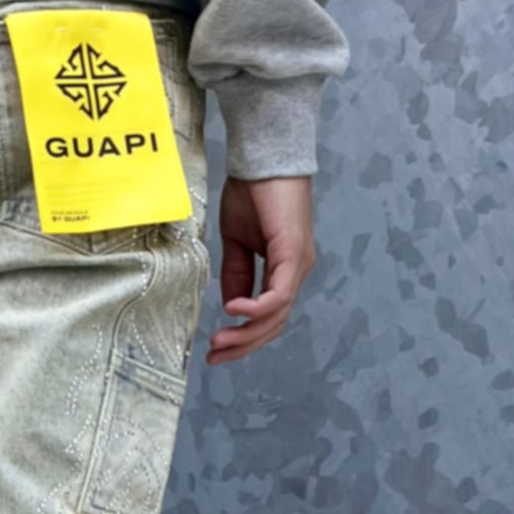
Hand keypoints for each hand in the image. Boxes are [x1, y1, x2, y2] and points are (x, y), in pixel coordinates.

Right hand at [207, 175, 316, 364]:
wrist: (262, 156)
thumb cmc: (252, 191)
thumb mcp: (236, 242)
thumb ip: (236, 274)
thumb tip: (231, 305)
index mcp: (285, 269)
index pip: (269, 316)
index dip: (244, 337)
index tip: (216, 348)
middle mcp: (296, 271)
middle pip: (275, 324)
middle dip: (244, 345)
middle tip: (216, 357)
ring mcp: (298, 264)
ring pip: (277, 315)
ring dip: (247, 333)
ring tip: (219, 341)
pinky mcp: (292, 253)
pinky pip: (278, 294)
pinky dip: (256, 308)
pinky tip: (234, 310)